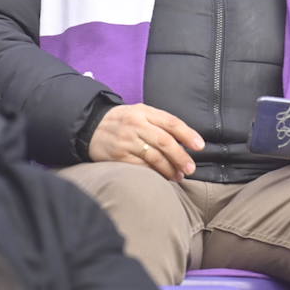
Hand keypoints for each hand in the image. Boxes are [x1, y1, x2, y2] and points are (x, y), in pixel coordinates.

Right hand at [88, 103, 204, 181]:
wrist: (90, 126)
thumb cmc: (123, 121)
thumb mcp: (140, 113)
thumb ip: (160, 123)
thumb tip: (185, 141)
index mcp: (145, 112)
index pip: (171, 122)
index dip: (188, 134)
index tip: (200, 146)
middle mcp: (136, 125)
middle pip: (165, 141)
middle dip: (180, 156)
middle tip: (190, 168)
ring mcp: (126, 141)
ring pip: (154, 156)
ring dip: (169, 168)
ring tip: (178, 176)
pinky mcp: (118, 156)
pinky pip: (140, 166)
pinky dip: (153, 173)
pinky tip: (161, 178)